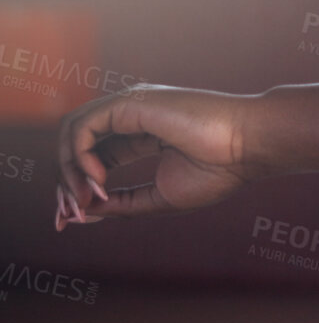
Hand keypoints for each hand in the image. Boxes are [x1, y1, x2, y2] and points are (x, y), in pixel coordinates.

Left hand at [52, 84, 262, 228]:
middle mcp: (129, 115)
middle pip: (76, 144)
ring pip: (72, 132)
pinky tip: (99, 179)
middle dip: (65, 181)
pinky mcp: (129, 102)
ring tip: (86, 199)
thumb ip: (121, 204)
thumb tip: (81, 213)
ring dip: (69, 171)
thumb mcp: (161, 197)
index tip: (69, 219)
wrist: (249, 148)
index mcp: (141, 134)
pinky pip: (83, 127)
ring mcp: (128, 105)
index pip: (93, 156)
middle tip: (69, 215)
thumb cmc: (220, 171)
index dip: (76, 187)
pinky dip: (79, 157)